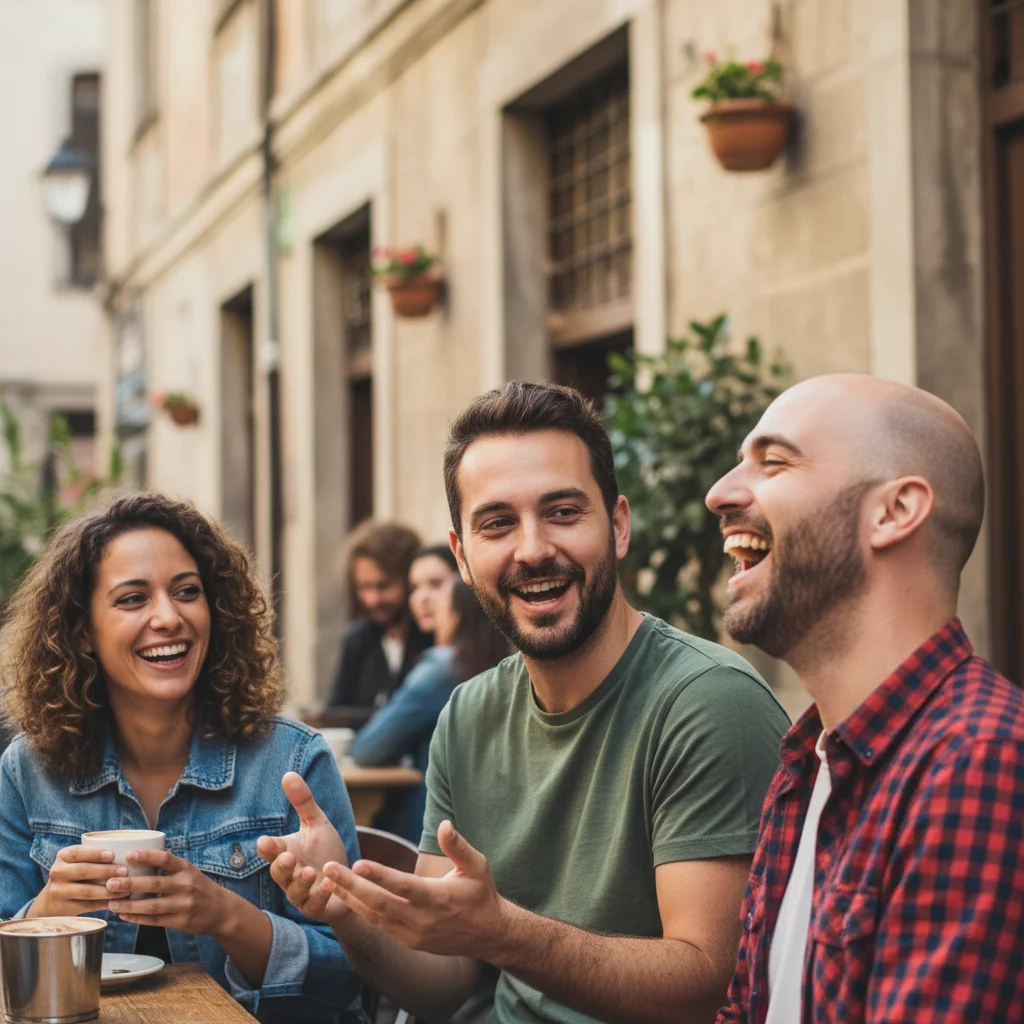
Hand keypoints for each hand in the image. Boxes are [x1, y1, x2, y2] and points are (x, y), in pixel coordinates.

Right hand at [29, 845, 123, 917]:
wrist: (52, 900)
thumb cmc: (75, 874)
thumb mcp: (77, 861)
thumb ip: (94, 857)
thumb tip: (127, 854)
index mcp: (62, 856)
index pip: (78, 852)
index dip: (95, 853)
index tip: (112, 854)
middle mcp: (57, 873)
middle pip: (83, 871)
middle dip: (106, 871)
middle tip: (125, 871)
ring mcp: (58, 892)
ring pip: (86, 891)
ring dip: (108, 890)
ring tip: (125, 889)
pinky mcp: (63, 908)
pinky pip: (87, 906)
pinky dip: (104, 903)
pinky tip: (116, 901)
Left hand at [104, 849, 226, 935]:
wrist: (221, 910)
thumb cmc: (198, 887)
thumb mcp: (189, 872)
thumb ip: (169, 868)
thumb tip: (137, 860)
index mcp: (186, 869)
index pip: (166, 859)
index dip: (147, 856)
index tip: (129, 854)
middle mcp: (186, 885)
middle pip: (154, 884)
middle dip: (130, 884)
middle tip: (110, 882)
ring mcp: (183, 904)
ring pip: (152, 906)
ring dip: (130, 905)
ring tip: (112, 904)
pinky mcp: (180, 921)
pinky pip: (155, 921)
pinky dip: (137, 919)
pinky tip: (124, 916)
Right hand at [257, 772, 350, 924]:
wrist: (347, 879)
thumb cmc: (326, 851)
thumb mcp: (316, 823)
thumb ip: (303, 802)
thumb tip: (288, 773)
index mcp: (286, 853)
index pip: (270, 851)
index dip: (267, 848)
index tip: (265, 842)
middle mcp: (290, 875)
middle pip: (278, 873)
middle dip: (281, 866)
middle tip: (287, 856)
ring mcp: (302, 894)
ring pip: (294, 892)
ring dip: (301, 882)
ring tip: (309, 871)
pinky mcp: (318, 907)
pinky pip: (315, 905)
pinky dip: (321, 896)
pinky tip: (330, 884)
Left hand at [322, 820, 505, 957]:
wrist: (487, 934)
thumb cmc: (480, 893)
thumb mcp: (476, 866)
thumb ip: (458, 846)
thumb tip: (445, 824)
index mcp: (438, 898)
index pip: (403, 886)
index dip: (379, 875)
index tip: (358, 863)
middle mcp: (422, 919)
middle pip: (379, 903)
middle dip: (351, 885)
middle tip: (327, 868)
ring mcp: (412, 934)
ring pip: (373, 916)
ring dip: (348, 898)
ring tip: (325, 881)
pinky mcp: (408, 941)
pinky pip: (378, 926)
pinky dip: (359, 911)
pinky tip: (343, 897)